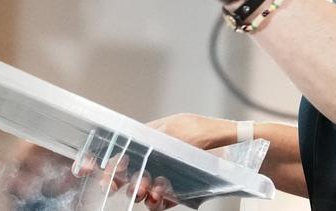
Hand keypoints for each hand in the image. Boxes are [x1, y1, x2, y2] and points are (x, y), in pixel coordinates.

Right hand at [109, 114, 238, 209]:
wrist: (246, 155)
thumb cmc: (216, 136)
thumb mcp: (185, 132)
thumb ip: (161, 139)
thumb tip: (138, 142)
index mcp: (158, 134)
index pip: (125, 144)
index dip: (107, 155)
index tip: (89, 166)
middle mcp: (161, 154)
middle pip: (130, 168)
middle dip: (119, 177)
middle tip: (112, 184)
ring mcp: (170, 173)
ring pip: (144, 186)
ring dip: (140, 191)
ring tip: (145, 191)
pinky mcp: (181, 190)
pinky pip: (161, 200)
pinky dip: (156, 203)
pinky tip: (157, 201)